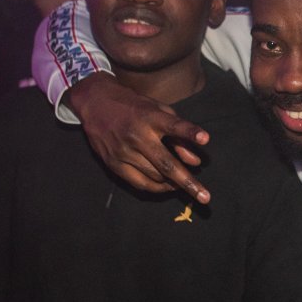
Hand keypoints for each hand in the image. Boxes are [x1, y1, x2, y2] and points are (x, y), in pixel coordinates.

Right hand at [68, 72, 211, 203]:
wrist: (95, 103)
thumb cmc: (135, 107)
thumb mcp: (159, 111)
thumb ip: (178, 135)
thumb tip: (195, 162)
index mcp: (150, 118)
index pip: (174, 126)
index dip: (190, 132)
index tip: (205, 138)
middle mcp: (137, 136)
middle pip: (166, 164)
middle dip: (187, 182)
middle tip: (205, 198)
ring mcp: (123, 152)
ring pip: (155, 176)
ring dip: (174, 184)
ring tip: (185, 185)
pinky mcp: (113, 164)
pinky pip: (139, 183)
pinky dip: (156, 188)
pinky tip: (168, 187)